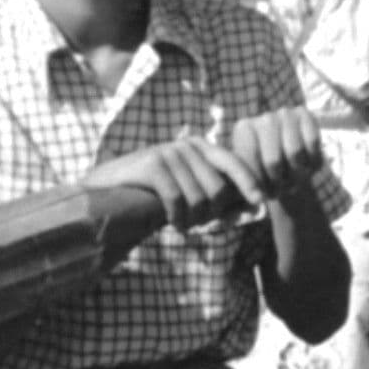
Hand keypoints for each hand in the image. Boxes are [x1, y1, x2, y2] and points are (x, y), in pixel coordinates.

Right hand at [82, 137, 264, 230]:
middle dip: (211, 215)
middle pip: (219, 189)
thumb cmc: (156, 195)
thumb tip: (254, 207)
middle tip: (196, 223)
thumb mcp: (189, 190)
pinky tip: (172, 223)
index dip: (250, 183)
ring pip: (199, 199)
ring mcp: (170, 152)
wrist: (108, 191)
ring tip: (182, 223)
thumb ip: (218, 195)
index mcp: (202, 147)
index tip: (260, 203)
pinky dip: (177, 219)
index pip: (234, 163)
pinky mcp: (153, 165)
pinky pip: (178, 200)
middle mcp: (188, 145)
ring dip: (192, 220)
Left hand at [231, 106, 323, 198]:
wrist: (289, 166)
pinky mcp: (306, 114)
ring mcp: (285, 114)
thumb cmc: (267, 175)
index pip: (251, 162)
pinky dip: (312, 160)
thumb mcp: (252, 181)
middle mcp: (264, 118)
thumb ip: (249, 187)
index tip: (263, 195)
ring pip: (295, 152)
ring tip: (294, 179)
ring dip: (297, 173)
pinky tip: (306, 164)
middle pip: (273, 161)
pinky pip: (312, 143)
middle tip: (282, 189)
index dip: (260, 184)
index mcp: (243, 130)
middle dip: (280, 181)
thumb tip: (258, 199)